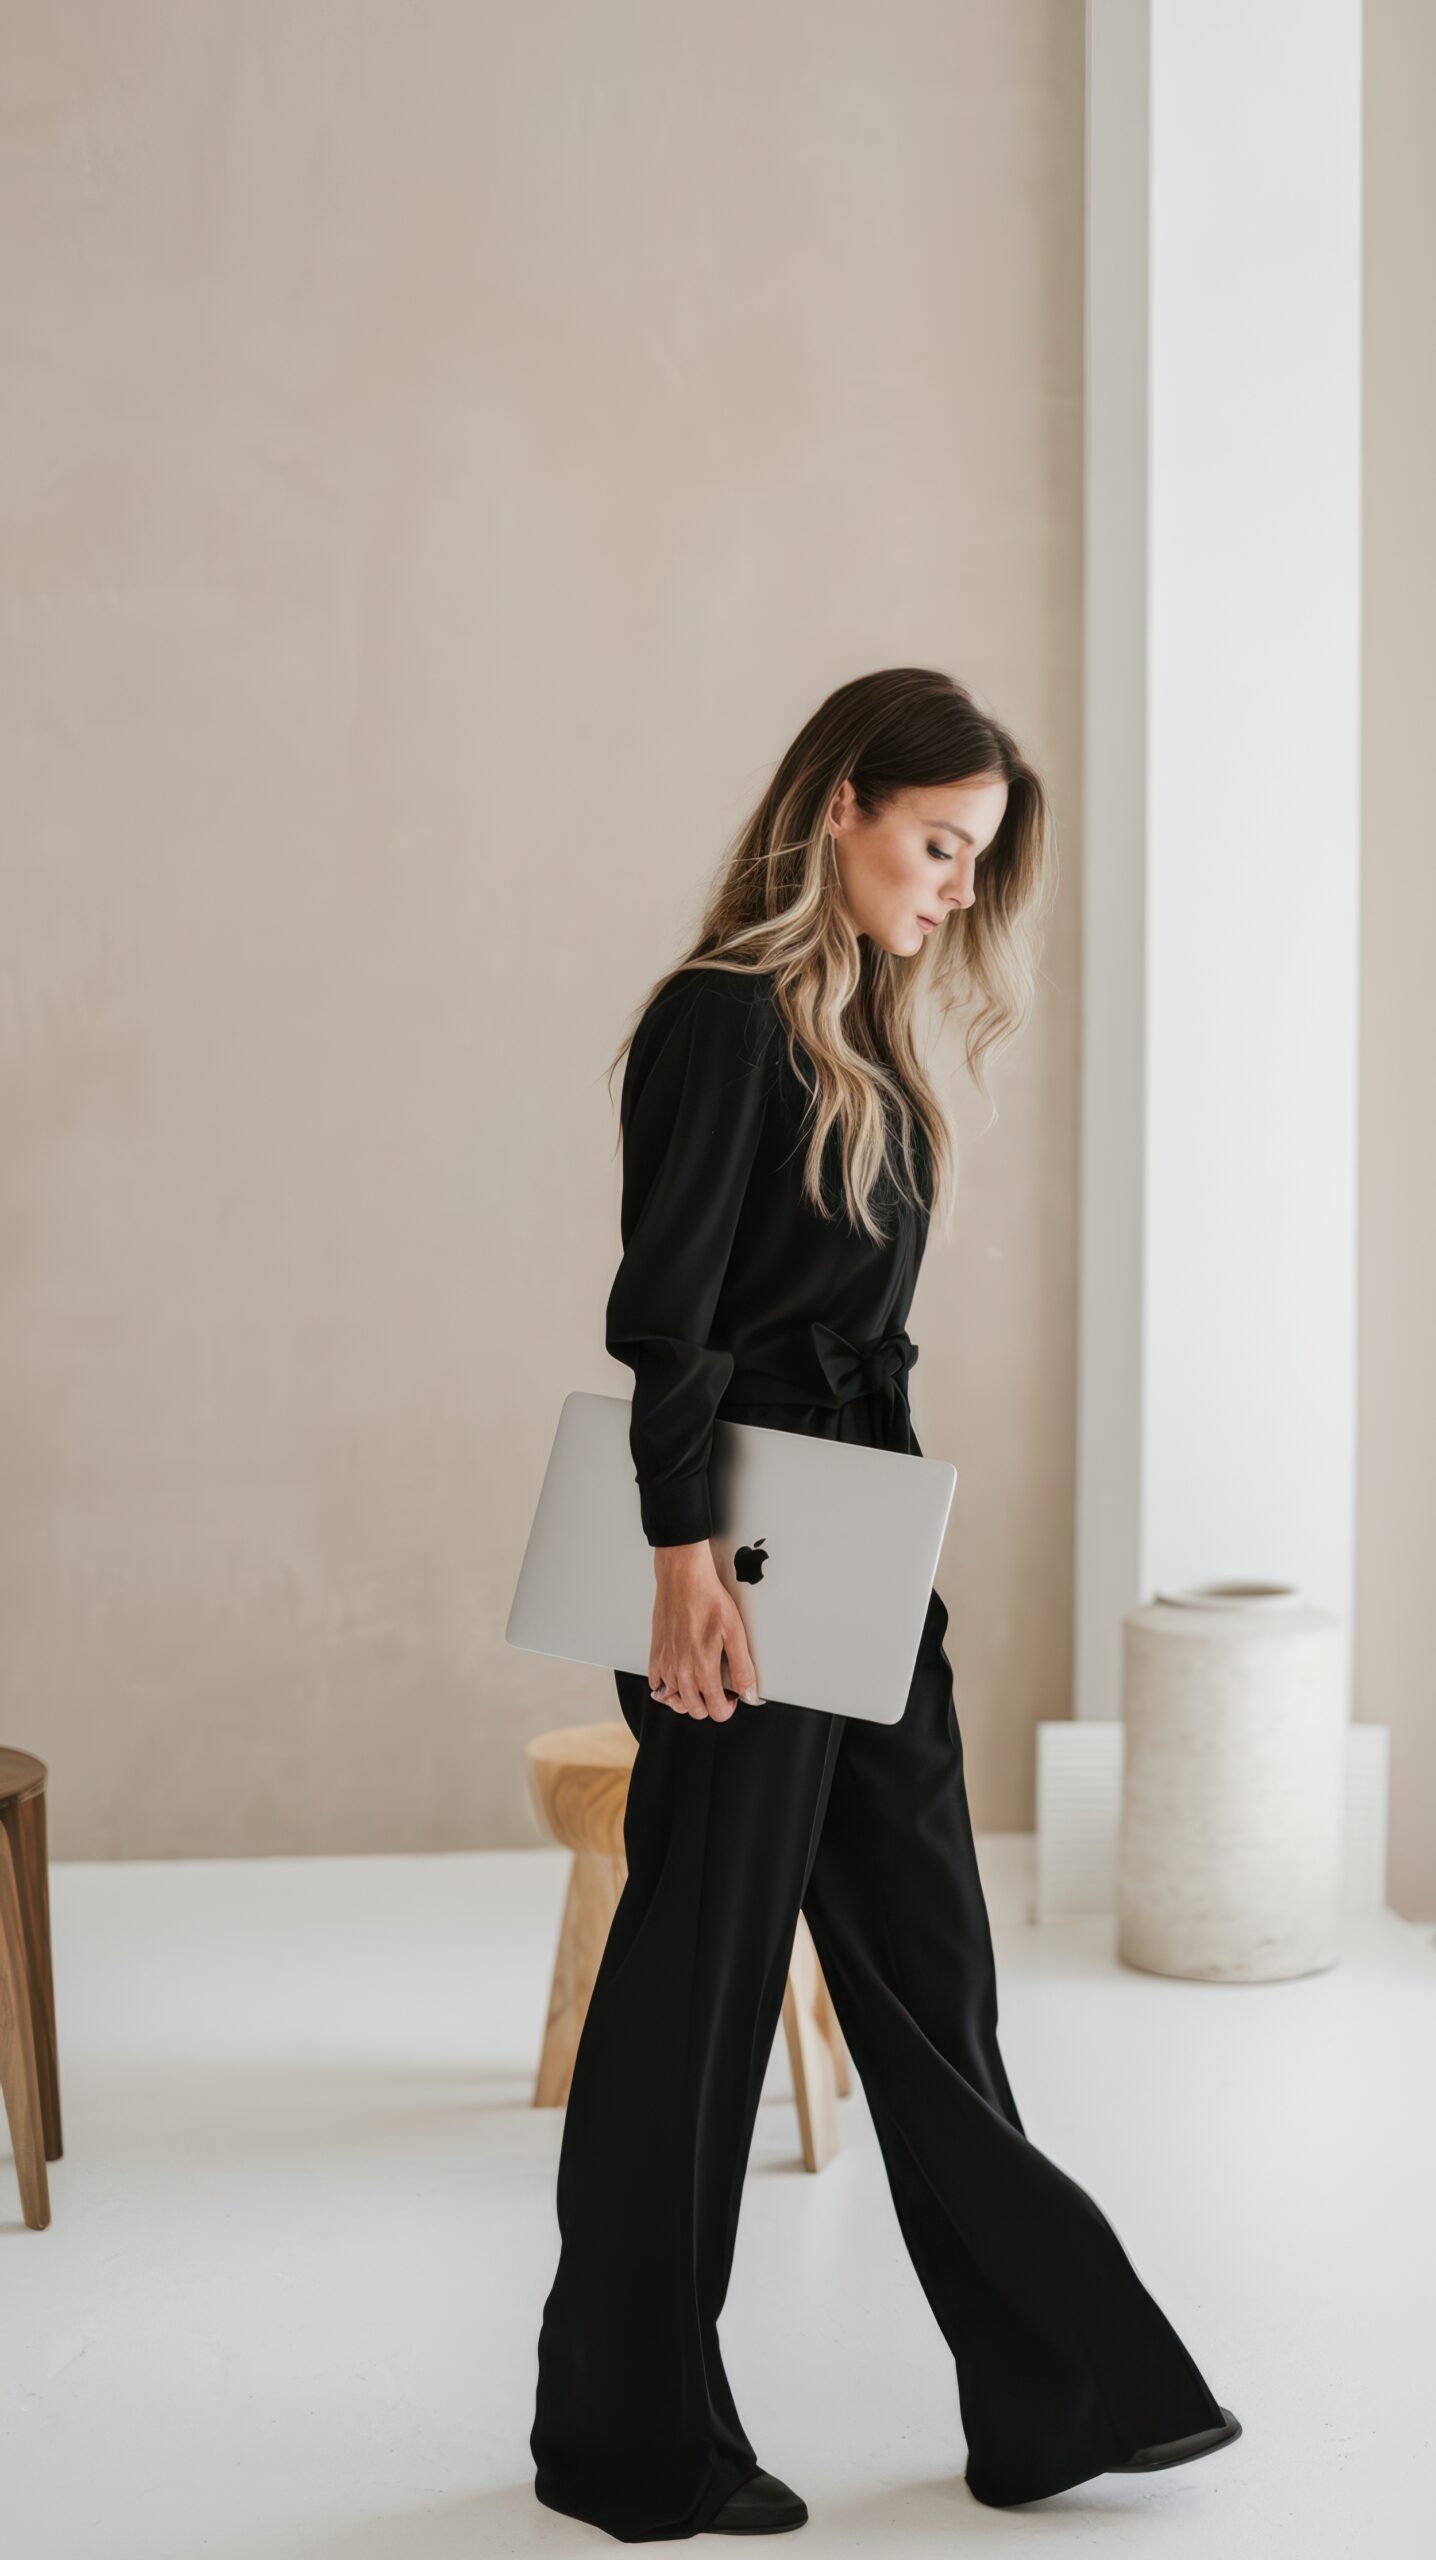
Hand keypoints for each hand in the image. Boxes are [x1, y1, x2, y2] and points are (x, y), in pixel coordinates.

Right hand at [648, 1543, 763, 1720]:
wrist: (683, 1579)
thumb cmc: (708, 1600)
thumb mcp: (735, 1632)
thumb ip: (742, 1668)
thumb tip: (749, 1694)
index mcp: (702, 1667)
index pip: (716, 1710)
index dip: (728, 1708)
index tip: (733, 1697)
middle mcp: (680, 1670)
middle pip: (695, 1710)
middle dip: (710, 1706)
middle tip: (719, 1689)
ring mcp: (665, 1664)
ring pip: (674, 1701)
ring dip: (688, 1699)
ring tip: (700, 1685)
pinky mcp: (655, 1655)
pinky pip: (656, 1686)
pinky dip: (667, 1688)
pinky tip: (679, 1677)